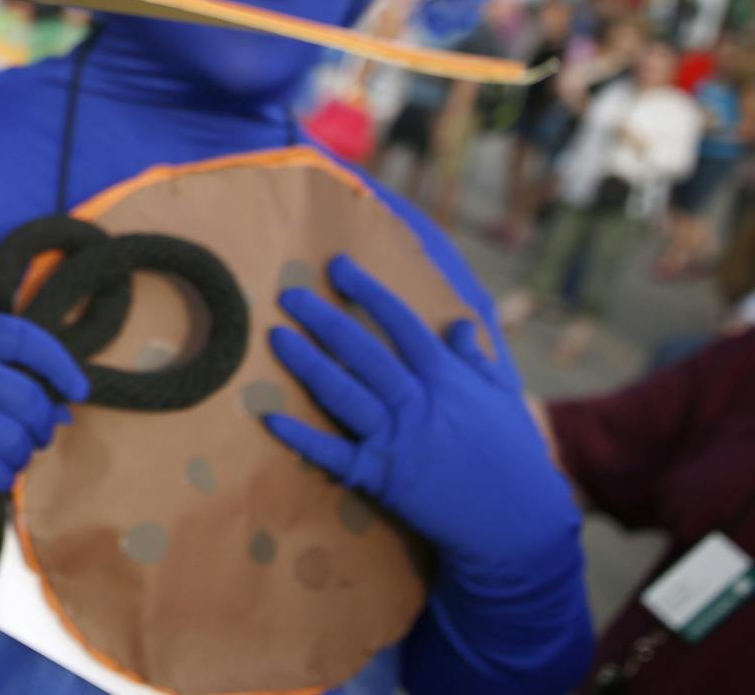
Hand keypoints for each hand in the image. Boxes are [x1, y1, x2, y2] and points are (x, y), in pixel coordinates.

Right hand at [0, 314, 88, 494]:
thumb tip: (63, 407)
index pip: (26, 339)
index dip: (61, 364)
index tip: (77, 389)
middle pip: (31, 399)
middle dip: (42, 424)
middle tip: (33, 435)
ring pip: (18, 441)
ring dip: (20, 455)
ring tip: (4, 454)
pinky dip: (0, 478)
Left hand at [266, 256, 579, 579]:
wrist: (519, 525)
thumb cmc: (514, 456)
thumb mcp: (505, 400)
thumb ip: (478, 360)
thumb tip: (460, 323)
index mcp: (447, 380)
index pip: (401, 323)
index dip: (368, 291)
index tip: (338, 264)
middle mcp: (418, 404)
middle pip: (364, 353)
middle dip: (325, 320)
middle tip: (289, 294)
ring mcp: (397, 441)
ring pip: (344, 395)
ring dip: (308, 365)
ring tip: (276, 336)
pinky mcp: (382, 478)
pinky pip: (335, 456)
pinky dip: (303, 439)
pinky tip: (271, 417)